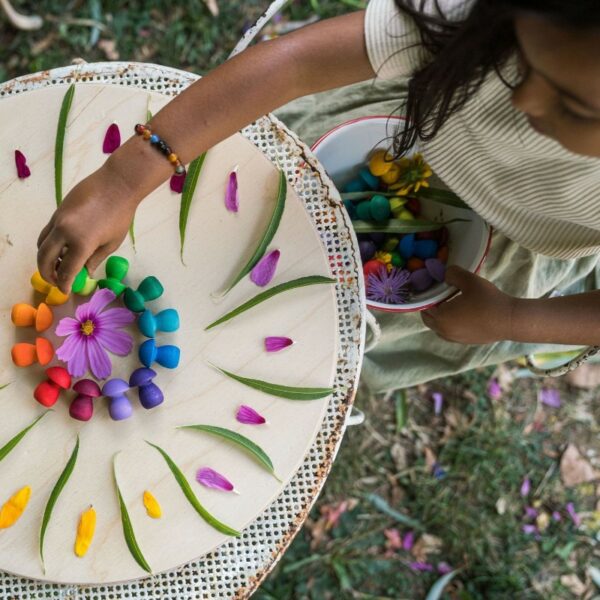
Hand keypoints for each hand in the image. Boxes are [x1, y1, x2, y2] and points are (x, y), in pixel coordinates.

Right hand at [37, 165, 135, 292]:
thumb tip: (84, 272)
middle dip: (47, 273)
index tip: (65, 291)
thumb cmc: (120, 215)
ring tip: (57, 266)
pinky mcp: (57, 211)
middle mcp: (64, 232)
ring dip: (45, 258)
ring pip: (41, 244)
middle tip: (55, 281)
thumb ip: (94, 259)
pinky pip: (47, 232)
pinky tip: (61, 249)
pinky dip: (49, 244)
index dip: (63, 284)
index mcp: (81, 243)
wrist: (117, 185)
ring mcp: (58, 220)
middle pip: (44, 259)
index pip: (65, 271)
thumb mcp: (112, 243)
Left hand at [421, 266, 515, 343]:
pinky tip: (462, 314)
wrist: (510, 320)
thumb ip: (452, 274)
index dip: (428, 297)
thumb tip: (444, 274)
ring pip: (439, 328)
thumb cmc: (488, 300)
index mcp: (441, 318)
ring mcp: (455, 339)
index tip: (436, 288)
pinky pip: (450, 333)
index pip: (425, 307)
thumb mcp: (469, 280)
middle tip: (441, 296)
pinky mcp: (466, 342)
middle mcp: (444, 331)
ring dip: (440, 318)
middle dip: (431, 308)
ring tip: (451, 305)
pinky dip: (450, 325)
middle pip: (429, 320)